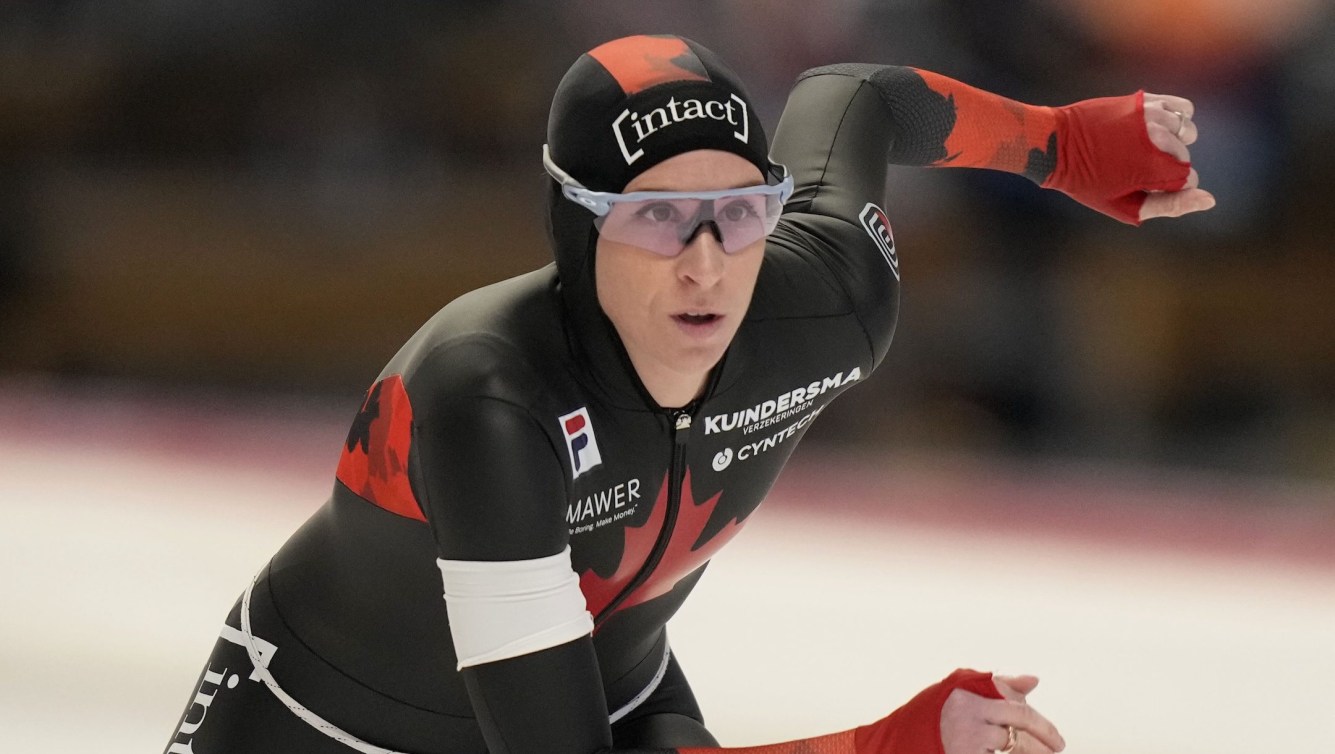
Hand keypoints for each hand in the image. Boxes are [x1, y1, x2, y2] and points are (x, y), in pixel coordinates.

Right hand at [940, 674, 1065, 753]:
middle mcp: (968, 714)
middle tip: (1058, 746)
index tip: (1053, 735)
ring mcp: (968, 739)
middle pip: (1019, 720)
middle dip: (1044, 734)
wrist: (907, 741)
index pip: (1015, 703)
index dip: (1040, 722)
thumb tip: (1033, 679)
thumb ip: (996, 685)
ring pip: (1014, 746)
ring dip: (1036, 752)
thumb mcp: (962, 692)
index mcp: (967, 694)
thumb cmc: (939, 714)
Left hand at [1043, 90, 1215, 224]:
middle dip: (1168, 166)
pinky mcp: (1144, 101)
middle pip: (1185, 156)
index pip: (1187, 180)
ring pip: (1187, 131)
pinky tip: (1159, 129)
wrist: (1056, 145)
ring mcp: (1150, 116)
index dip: (1168, 187)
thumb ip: (1168, 205)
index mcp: (1150, 168)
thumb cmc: (1087, 182)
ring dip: (1174, 143)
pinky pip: (1183, 108)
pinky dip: (1178, 119)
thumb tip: (1210, 199)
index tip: (1145, 186)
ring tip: (1147, 148)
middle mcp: (1155, 138)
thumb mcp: (1124, 205)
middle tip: (1136, 169)